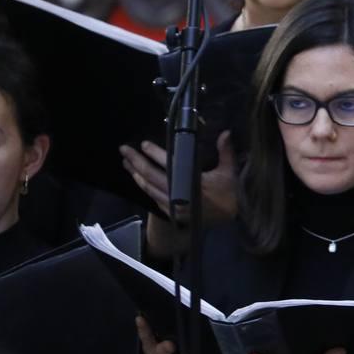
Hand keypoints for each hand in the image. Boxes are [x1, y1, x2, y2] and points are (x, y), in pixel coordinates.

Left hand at [120, 131, 238, 222]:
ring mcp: (173, 205)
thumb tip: (226, 132)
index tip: (143, 144)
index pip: (170, 164)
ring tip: (126, 162)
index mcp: (194, 182)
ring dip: (135, 174)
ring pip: (148, 187)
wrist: (228, 220)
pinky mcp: (171, 212)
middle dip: (136, 161)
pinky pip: (152, 197)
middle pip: (152, 176)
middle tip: (124, 149)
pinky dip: (144, 187)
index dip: (155, 154)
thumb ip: (226, 152)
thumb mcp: (229, 173)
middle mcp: (180, 194)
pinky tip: (137, 179)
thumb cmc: (228, 194)